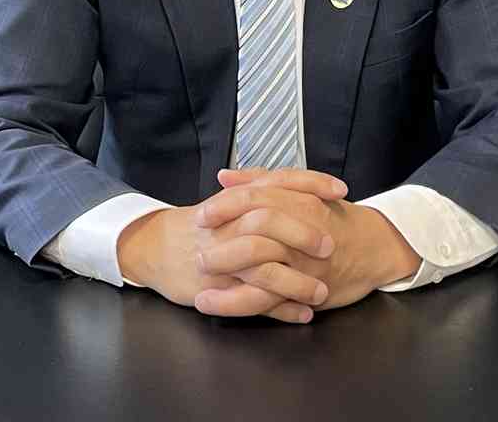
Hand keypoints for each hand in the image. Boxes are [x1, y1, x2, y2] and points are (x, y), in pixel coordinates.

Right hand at [116, 168, 349, 323]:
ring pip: (265, 269)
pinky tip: (302, 315)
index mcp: (238, 200)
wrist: (157, 247)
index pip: (279, 181)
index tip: (340, 191)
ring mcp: (224, 259)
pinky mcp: (217, 289)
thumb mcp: (229, 201)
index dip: (312, 183)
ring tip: (323, 292)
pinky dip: (281, 310)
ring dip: (299, 282)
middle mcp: (230, 226)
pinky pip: (253, 302)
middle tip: (331, 246)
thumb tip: (304, 187)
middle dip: (304, 235)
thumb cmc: (201, 225)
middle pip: (271, 223)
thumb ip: (261, 189)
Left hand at [193, 167, 422, 315]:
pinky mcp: (304, 288)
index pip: (255, 197)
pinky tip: (210, 304)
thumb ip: (262, 181)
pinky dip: (234, 303)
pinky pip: (264, 299)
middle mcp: (302, 228)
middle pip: (254, 230)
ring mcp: (304, 261)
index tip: (201, 216)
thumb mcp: (301, 191)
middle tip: (197, 249)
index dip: (224, 206)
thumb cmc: (332, 217)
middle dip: (221, 241)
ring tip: (196, 279)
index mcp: (298, 199)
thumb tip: (224, 176)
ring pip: (258, 267)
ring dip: (223, 274)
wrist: (374, 246)